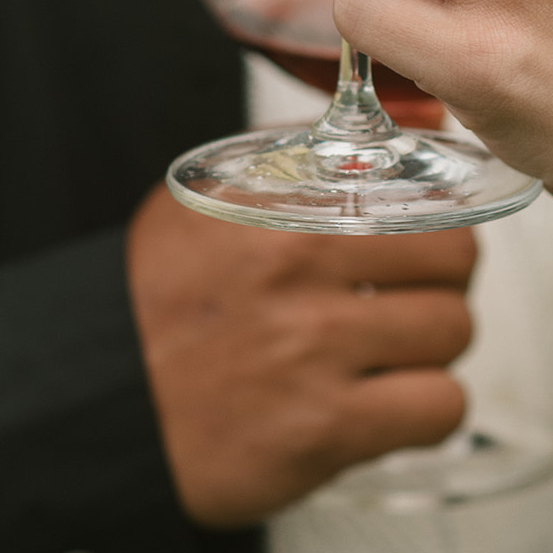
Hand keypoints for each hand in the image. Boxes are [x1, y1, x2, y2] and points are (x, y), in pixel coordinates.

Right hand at [126, 183, 474, 526]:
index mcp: (284, 211)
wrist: (99, 396)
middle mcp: (302, 275)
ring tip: (395, 348)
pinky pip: (438, 409)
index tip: (428, 236)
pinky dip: (428, 407)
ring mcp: (315, 355)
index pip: (424, 199)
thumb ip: (316, 151)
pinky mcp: (323, 432)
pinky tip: (391, 401)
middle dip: (443, 277)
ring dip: (434, 343)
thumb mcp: (221, 195)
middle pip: (453, 262)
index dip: (438, 220)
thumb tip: (420, 120)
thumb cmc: (161, 296)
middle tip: (416, 291)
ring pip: (453, 331)